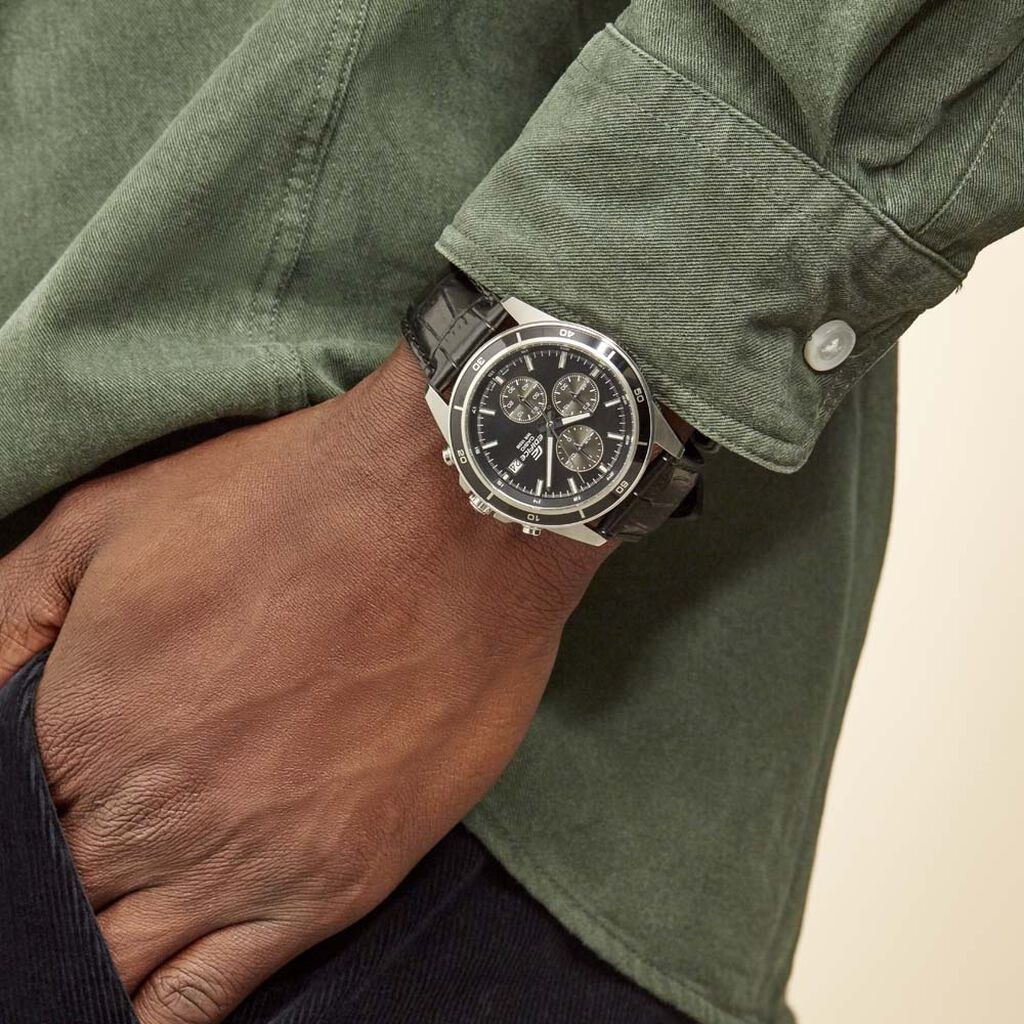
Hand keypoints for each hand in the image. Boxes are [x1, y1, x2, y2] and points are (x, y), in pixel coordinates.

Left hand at [0, 344, 609, 1023]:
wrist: (453, 517)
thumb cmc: (286, 502)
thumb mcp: (108, 516)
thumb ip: (3, 618)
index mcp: (78, 725)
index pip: (6, 829)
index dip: (19, 829)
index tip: (51, 810)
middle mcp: (151, 816)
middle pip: (56, 909)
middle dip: (50, 900)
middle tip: (86, 861)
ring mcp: (248, 862)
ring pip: (122, 972)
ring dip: (97, 966)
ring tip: (99, 944)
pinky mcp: (337, 883)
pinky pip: (212, 998)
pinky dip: (165, 1012)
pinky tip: (148, 997)